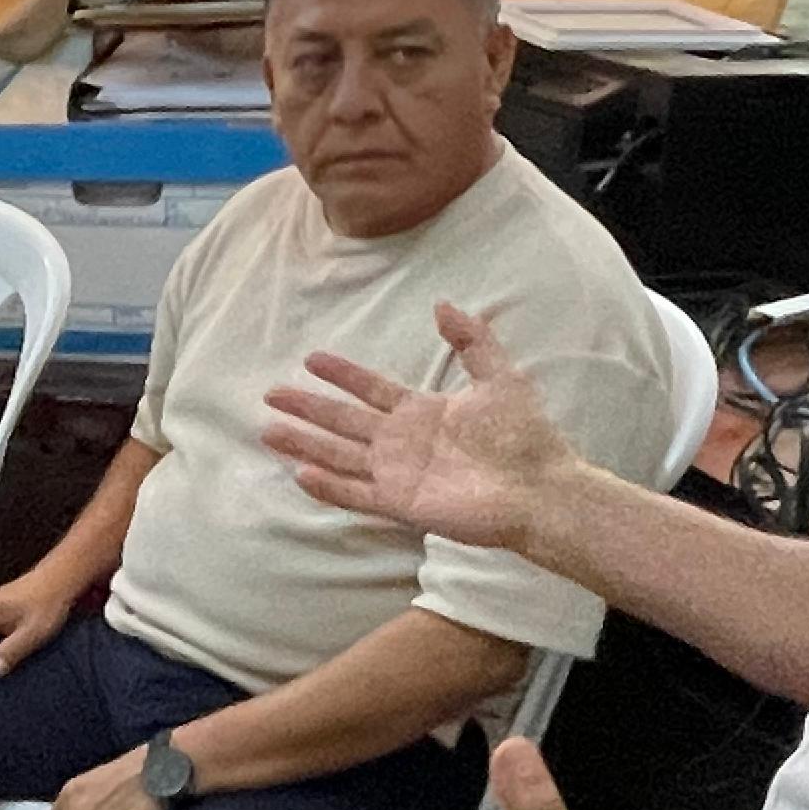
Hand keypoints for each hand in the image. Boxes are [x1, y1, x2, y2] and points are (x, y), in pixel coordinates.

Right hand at [261, 301, 577, 553]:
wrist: (540, 487)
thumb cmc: (526, 436)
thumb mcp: (501, 376)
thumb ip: (471, 340)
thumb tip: (442, 305)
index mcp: (421, 413)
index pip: (370, 390)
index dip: (342, 375)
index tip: (311, 358)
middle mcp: (402, 443)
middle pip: (343, 422)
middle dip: (307, 408)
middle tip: (270, 394)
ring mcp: (398, 474)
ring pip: (339, 456)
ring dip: (304, 444)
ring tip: (269, 432)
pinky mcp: (401, 504)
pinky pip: (356, 494)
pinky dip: (329, 486)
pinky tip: (300, 474)